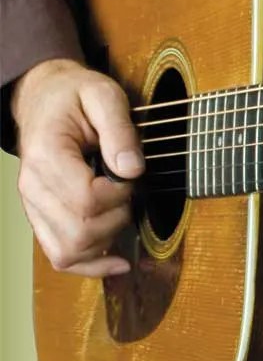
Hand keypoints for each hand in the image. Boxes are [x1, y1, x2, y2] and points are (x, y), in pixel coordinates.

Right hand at [12, 59, 143, 276]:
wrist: (45, 98)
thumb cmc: (75, 95)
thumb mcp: (104, 95)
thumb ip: (120, 129)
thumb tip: (132, 169)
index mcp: (47, 156)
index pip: (86, 200)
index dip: (119, 195)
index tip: (131, 174)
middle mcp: (33, 188)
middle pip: (79, 232)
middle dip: (117, 218)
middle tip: (128, 191)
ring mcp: (34, 207)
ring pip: (69, 252)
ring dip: (107, 239)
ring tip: (121, 210)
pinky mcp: (42, 218)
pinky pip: (61, 257)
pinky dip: (91, 265)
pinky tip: (119, 262)